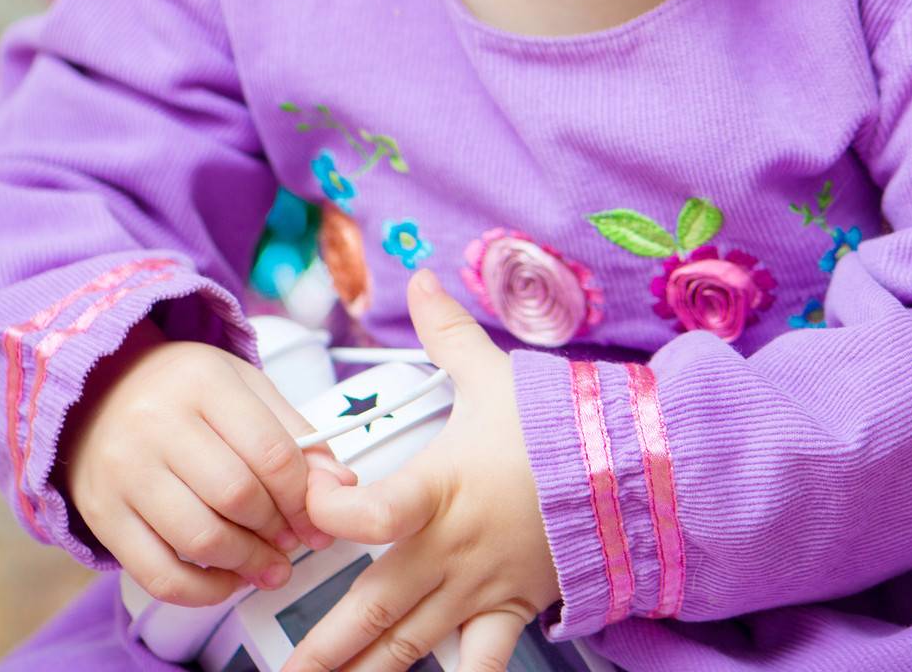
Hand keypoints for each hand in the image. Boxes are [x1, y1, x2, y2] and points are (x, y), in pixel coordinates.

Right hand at [61, 322, 352, 606]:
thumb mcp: (244, 387)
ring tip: (269, 564)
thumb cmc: (183, 391)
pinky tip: (228, 581)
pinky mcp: (103, 516)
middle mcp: (157, 424)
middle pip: (238, 496)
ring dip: (247, 563)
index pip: (272, 452)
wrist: (98, 390)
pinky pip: (158, 573)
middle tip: (295, 541)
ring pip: (201, 539)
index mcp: (204, 383)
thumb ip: (295, 433)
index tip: (318, 516)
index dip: (304, 496)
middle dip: (278, 529)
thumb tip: (340, 486)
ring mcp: (125, 472)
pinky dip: (202, 591)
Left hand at [285, 268, 560, 671]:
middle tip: (281, 670)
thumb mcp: (493, 373)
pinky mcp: (505, 610)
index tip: (308, 501)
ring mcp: (477, 588)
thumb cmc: (558, 426)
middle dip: (322, 646)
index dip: (334, 508)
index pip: (378, 510)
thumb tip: (420, 279)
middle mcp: (451, 548)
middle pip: (375, 604)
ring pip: (410, 644)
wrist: (630, 473)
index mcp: (443, 487)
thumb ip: (446, 331)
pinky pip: (476, 662)